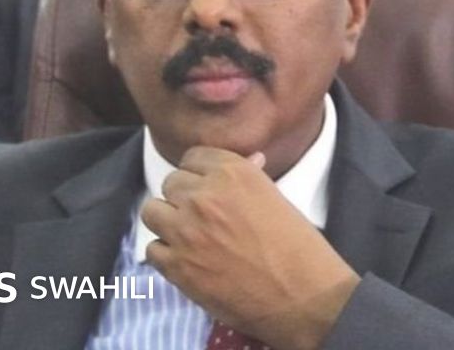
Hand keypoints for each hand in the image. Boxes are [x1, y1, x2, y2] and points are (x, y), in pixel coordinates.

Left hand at [142, 147, 359, 349]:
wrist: (301, 296)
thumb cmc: (297, 248)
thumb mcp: (277, 199)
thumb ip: (252, 177)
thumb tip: (251, 160)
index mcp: (232, 173)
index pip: (193, 157)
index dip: (199, 173)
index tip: (205, 186)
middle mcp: (203, 196)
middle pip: (171, 183)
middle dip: (184, 197)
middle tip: (201, 216)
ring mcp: (185, 231)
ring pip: (152, 211)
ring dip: (167, 220)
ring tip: (186, 235)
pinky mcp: (176, 265)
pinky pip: (152, 248)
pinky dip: (166, 253)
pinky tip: (186, 260)